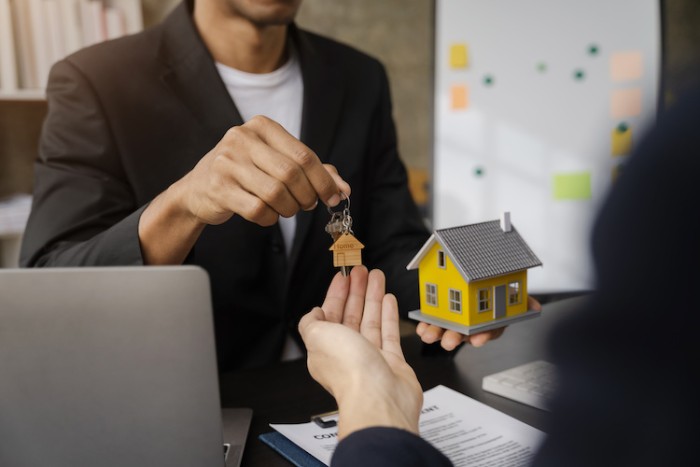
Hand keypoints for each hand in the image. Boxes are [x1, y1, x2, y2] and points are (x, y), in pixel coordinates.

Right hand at [175, 115, 349, 225]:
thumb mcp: (276, 162)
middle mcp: (242, 138)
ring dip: (289, 208)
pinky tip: (268, 215)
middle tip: (309, 205)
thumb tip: (343, 188)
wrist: (198, 189)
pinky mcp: (218, 187)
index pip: (304, 155)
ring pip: (275, 193)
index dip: (325, 180)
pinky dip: (270, 218)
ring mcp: (227, 162)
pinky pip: (257, 209)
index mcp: (262, 126)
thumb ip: (311, 171)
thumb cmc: (245, 173)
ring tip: (288, 210)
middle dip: (307, 196)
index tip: (335, 196)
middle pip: (292, 173)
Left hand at [299, 266, 422, 438]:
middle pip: (351, 315)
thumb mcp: (317, 337)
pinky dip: (388, 314)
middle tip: (361, 271)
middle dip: (356, 291)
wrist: (379, 397)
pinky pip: (389, 333)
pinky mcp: (391, 362)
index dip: (336, 294)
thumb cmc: (349, 372)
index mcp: (325, 348)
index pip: (329, 315)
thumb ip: (311, 322)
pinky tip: (388, 300)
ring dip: (373, 297)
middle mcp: (348, 353)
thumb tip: (312, 313)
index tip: (343, 277)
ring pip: (371, 320)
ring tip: (377, 277)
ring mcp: (371, 357)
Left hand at [415, 296, 541, 349]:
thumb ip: (521, 299)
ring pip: (446, 329)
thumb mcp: (511, 292)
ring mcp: (456, 320)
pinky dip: (426, 323)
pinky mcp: (441, 315)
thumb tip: (534, 306)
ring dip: (436, 332)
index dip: (484, 336)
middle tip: (448, 341)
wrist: (472, 272)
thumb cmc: (494, 286)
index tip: (478, 339)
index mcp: (490, 320)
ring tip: (428, 334)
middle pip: (464, 333)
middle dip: (455, 338)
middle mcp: (473, 323)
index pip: (489, 331)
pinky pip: (433, 321)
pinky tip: (421, 325)